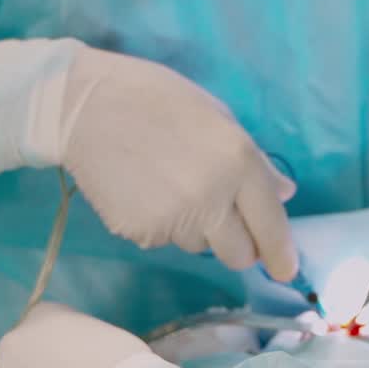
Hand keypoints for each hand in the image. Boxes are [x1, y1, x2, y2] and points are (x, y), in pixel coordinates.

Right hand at [0, 39, 297, 279]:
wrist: (84, 106)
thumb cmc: (156, 98)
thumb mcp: (217, 115)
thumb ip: (255, 160)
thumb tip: (285, 193)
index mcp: (237, 161)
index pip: (270, 224)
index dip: (280, 253)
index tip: (285, 269)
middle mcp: (212, 197)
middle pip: (239, 254)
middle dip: (239, 245)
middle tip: (225, 223)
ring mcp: (174, 220)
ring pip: (200, 246)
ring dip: (199, 230)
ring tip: (173, 186)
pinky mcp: (141, 233)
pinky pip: (165, 240)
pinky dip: (162, 224)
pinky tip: (146, 190)